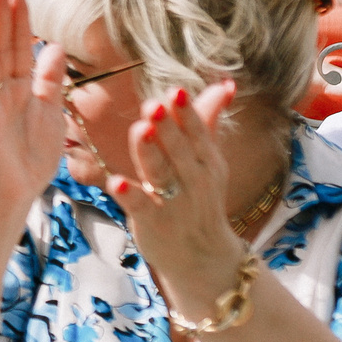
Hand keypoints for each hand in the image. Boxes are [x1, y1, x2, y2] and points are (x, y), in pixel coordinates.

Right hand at [0, 0, 65, 220]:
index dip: (19, 20)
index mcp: (22, 88)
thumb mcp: (52, 112)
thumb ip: (50, 80)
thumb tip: (54, 46)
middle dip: (1, 16)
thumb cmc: (30, 158)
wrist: (17, 196)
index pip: (20, 46)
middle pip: (3, 46)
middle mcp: (4, 91)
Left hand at [110, 80, 252, 317]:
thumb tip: (225, 84)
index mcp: (207, 162)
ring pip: (160, 174)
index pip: (198, 134)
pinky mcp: (153, 223)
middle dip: (168, 128)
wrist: (203, 257)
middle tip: (154, 105)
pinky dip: (130, 196)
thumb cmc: (200, 199)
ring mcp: (173, 203)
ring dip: (149, 153)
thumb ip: (207, 121)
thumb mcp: (209, 161)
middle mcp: (193, 180)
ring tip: (140, 130)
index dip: (187, 114)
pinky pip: (141, 207)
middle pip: (179, 151)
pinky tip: (116, 183)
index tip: (176, 91)